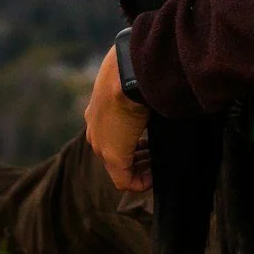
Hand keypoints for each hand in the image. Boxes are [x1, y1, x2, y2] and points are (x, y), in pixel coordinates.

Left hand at [85, 44, 150, 191]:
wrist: (127, 74)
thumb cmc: (136, 71)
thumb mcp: (134, 83)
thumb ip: (140, 92)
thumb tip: (158, 90)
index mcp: (98, 112)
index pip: (114, 134)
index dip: (134, 143)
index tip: (152, 144)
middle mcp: (95, 130)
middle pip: (116, 153)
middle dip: (138, 157)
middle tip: (157, 157)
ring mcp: (101, 144)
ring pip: (119, 167)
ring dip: (140, 168)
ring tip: (158, 164)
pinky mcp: (112, 155)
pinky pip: (124, 180)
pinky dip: (141, 181)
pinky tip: (155, 175)